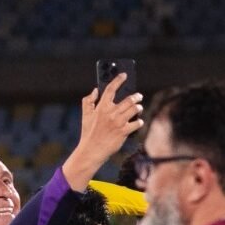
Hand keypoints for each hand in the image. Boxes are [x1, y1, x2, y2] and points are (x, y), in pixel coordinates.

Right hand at [63, 74, 142, 188]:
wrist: (92, 150)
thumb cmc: (88, 132)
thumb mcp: (85, 115)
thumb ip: (88, 101)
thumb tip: (95, 90)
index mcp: (101, 107)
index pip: (110, 89)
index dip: (118, 80)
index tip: (124, 75)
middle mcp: (110, 113)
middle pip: (128, 99)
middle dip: (136, 96)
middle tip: (138, 95)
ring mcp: (118, 122)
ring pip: (134, 109)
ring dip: (139, 107)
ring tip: (139, 107)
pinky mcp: (124, 132)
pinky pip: (136, 123)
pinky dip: (139, 121)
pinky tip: (138, 121)